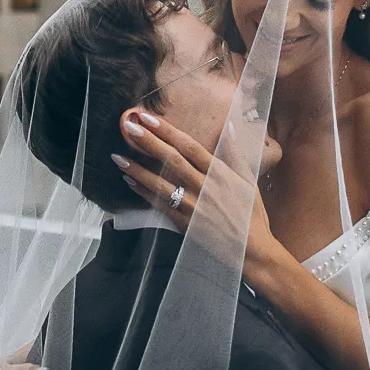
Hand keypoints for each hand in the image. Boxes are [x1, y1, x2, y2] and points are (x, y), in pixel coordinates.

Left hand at [112, 108, 281, 279]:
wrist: (252, 251)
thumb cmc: (251, 214)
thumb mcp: (248, 180)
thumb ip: (234, 153)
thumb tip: (229, 125)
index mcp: (221, 174)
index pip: (190, 146)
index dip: (168, 131)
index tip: (149, 118)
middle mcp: (205, 187)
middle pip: (172, 160)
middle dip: (149, 142)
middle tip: (128, 127)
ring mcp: (193, 206)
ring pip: (160, 183)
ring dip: (137, 169)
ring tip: (118, 157)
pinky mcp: (185, 224)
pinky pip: (159, 205)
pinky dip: (143, 193)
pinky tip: (129, 181)